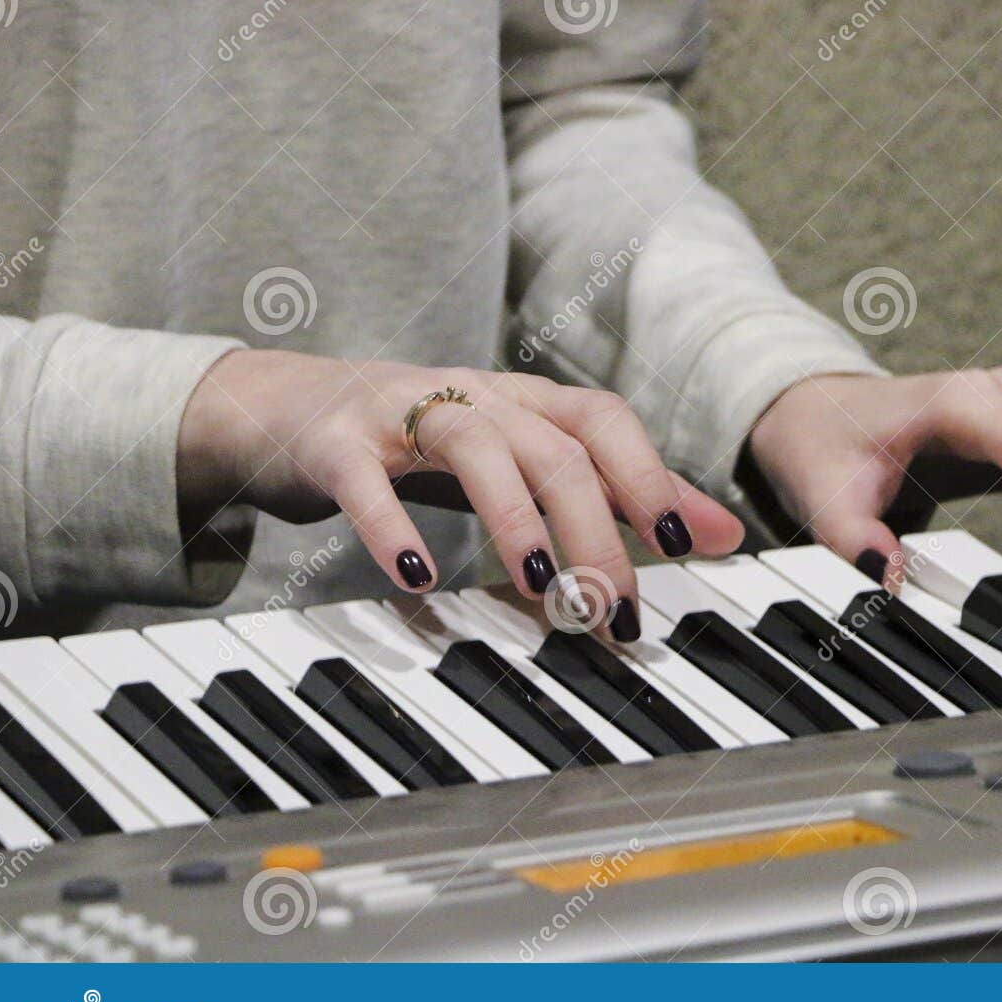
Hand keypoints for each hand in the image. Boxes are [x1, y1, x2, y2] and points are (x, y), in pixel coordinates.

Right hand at [177, 351, 742, 635]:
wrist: (281, 408)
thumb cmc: (416, 441)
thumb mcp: (518, 459)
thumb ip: (617, 494)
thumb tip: (721, 532)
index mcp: (521, 401)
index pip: (603, 421)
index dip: (650, 474)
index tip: (687, 545)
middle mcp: (471, 395)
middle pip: (553, 447)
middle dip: (595, 529)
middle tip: (613, 607)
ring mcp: (399, 411)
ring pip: (476, 447)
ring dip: (517, 518)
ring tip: (542, 584)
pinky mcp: (334, 442)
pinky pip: (365, 480)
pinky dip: (393, 527)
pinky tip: (416, 578)